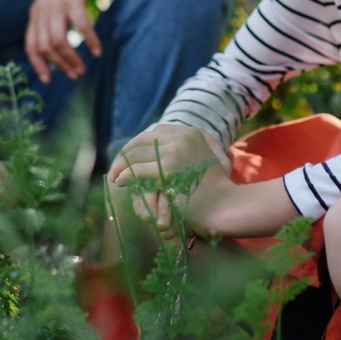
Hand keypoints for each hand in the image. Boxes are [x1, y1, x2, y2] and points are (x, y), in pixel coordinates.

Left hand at [24, 0, 100, 83]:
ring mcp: (56, 4)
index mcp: (35, 13)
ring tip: (84, 67)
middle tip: (75, 74)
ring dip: (71, 57)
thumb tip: (51, 49)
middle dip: (60, 64)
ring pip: (59, 40)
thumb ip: (48, 21)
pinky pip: (80, 26)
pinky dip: (88, 40)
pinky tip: (97, 50)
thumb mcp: (50, 2)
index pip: (31, 45)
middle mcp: (42, 10)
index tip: (49, 80)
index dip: (38, 65)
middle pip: (46, 47)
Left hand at [109, 125, 232, 237]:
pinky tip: (120, 182)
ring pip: (137, 155)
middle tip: (115, 168)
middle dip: (125, 154)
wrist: (226, 206)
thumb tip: (161, 149)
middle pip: (143, 140)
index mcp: (191, 133)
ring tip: (114, 177)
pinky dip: (125, 176)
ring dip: (121, 166)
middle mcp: (183, 136)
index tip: (128, 157)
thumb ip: (185, 151)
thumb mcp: (202, 161)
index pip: (155, 132)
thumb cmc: (216, 191)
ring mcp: (176, 151)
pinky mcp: (168, 169)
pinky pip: (138, 170)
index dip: (137, 145)